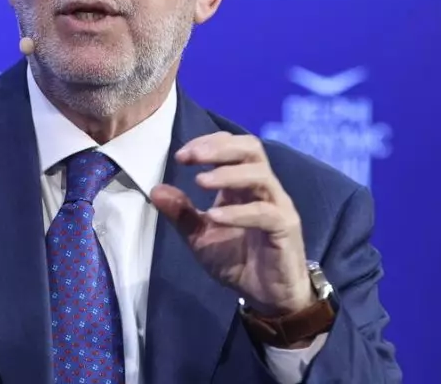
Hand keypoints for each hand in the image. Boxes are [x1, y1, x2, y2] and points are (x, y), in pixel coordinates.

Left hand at [151, 132, 314, 317]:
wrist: (267, 297)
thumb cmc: (238, 261)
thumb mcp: (201, 237)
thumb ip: (181, 213)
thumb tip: (156, 189)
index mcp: (243, 185)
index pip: (233, 146)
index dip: (208, 143)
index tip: (180, 156)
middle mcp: (263, 188)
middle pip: (251, 149)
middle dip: (219, 148)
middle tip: (191, 157)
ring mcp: (278, 206)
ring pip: (260, 175)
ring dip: (227, 174)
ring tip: (199, 182)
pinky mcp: (285, 228)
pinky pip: (265, 213)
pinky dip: (238, 212)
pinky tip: (214, 216)